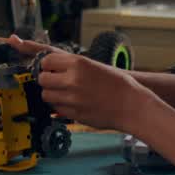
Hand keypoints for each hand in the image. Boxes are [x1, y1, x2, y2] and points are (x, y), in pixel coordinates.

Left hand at [5, 35, 154, 130]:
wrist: (132, 105)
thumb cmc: (117, 84)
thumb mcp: (94, 66)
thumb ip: (72, 66)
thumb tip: (48, 67)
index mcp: (78, 63)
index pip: (46, 61)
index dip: (47, 65)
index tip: (51, 69)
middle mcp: (73, 79)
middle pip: (42, 79)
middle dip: (47, 81)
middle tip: (56, 82)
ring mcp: (72, 98)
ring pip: (46, 96)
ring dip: (52, 94)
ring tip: (64, 93)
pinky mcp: (74, 114)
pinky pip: (56, 109)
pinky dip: (59, 107)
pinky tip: (72, 104)